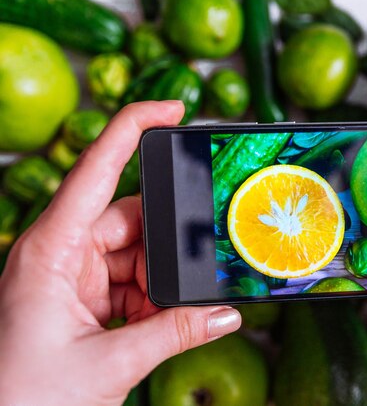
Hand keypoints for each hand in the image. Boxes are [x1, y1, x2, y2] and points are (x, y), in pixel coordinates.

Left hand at [0, 101, 240, 405]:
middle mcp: (60, 253)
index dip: (132, 128)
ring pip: (137, 253)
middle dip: (164, 245)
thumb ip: (176, 332)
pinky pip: (133, 281)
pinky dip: (153, 298)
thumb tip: (225, 313)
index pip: (95, 170)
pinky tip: (159, 320)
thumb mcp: (110, 363)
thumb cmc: (23, 398)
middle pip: (130, 219)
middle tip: (186, 273)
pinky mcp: (86, 298)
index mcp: (49, 250)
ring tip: (166, 314)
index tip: (172, 108)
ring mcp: (74, 276)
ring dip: (160, 281)